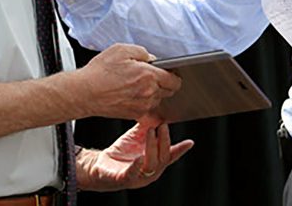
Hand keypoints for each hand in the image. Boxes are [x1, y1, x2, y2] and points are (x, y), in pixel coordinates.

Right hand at [73, 44, 181, 119]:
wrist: (84, 93)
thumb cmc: (100, 72)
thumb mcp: (122, 50)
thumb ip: (142, 52)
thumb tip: (152, 59)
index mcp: (148, 76)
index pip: (175, 80)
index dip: (174, 75)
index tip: (169, 71)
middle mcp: (148, 93)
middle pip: (169, 91)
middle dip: (165, 83)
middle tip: (152, 75)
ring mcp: (142, 106)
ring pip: (158, 99)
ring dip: (154, 92)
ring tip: (137, 84)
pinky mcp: (134, 114)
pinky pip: (147, 107)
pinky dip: (144, 101)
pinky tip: (131, 93)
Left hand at [76, 122, 193, 190]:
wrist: (101, 164)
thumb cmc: (122, 152)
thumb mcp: (137, 137)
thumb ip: (147, 127)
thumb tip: (158, 113)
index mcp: (155, 161)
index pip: (170, 156)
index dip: (180, 150)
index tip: (190, 142)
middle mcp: (149, 172)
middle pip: (162, 158)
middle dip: (164, 142)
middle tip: (163, 126)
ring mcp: (138, 177)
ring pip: (150, 165)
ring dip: (152, 148)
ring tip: (151, 132)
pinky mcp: (123, 179)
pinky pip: (131, 174)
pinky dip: (136, 166)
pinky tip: (138, 157)